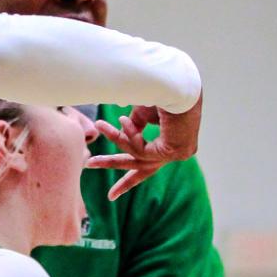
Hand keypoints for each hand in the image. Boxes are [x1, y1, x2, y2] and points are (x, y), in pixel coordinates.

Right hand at [85, 95, 201, 200]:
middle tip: (107, 192)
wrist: (178, 83)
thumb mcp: (143, 112)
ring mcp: (177, 153)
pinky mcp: (173, 152)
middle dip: (120, 178)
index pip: (151, 161)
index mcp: (173, 141)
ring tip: (98, 124)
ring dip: (115, 139)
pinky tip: (124, 119)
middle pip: (143, 168)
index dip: (131, 175)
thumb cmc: (164, 91)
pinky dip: (129, 135)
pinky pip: (141, 151)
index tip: (115, 192)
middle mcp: (178, 150)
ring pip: (137, 157)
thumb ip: (134, 127)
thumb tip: (125, 134)